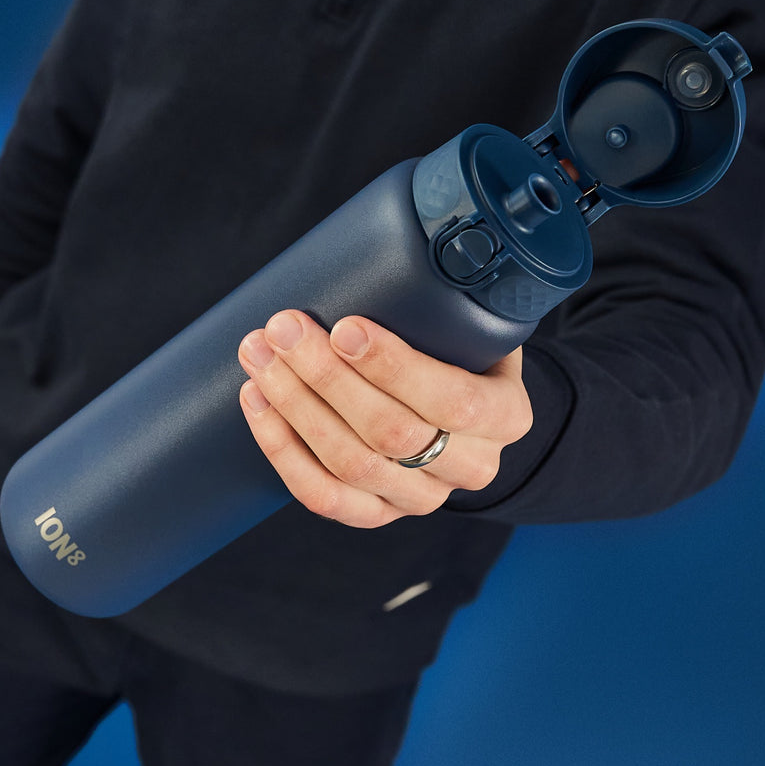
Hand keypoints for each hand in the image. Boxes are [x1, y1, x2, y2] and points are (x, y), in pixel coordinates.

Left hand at [237, 310, 532, 527]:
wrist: (462, 410)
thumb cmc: (459, 351)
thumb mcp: (475, 323)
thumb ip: (452, 302)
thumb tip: (393, 251)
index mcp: (505, 416)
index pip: (451, 401)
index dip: (392, 367)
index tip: (343, 327)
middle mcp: (470, 466)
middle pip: (390, 434)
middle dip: (325, 377)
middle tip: (283, 330)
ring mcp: (422, 498)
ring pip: (350, 465)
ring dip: (294, 408)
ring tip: (260, 358)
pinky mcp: (378, 514)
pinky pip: (324, 497)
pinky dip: (282, 451)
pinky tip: (258, 406)